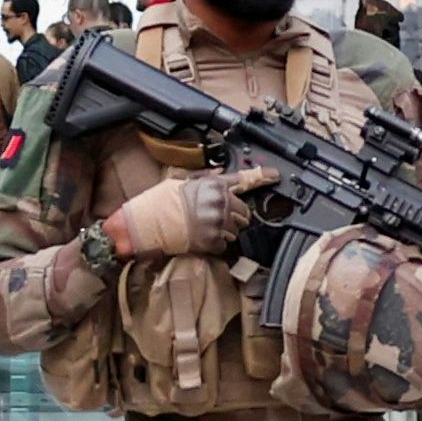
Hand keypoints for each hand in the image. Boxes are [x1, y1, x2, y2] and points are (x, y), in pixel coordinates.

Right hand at [106, 167, 276, 259]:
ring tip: (204, 229)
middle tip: (215, 217)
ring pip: (236, 230)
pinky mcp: (212, 241)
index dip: (263, 176)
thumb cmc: (159, 202)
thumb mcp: (182, 182)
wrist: (144, 224)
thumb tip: (219, 175)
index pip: (244, 179)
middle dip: (234, 215)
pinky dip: (217, 245)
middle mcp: (220, 202)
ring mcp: (217, 222)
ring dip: (225, 231)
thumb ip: (205, 180)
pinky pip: (225, 245)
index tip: (277, 176)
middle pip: (244, 211)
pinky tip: (201, 239)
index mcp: (214, 185)